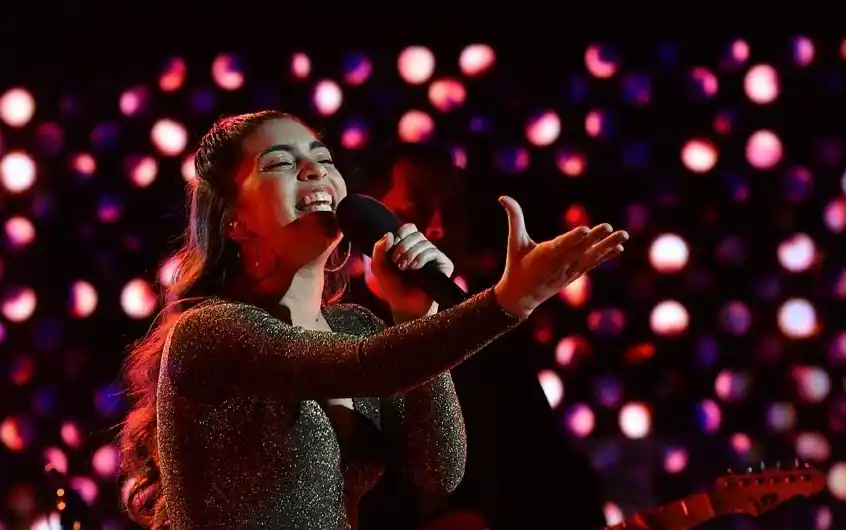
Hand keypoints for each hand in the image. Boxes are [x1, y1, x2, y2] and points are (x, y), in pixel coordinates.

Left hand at [371, 223, 454, 317]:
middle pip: (416, 233)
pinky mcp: (444, 265)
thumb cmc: (393, 287)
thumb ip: (379, 249)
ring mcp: (434, 257)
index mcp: (410, 246)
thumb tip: (390, 234)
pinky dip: (421, 257)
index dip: (401, 233)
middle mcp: (424, 249)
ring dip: (410, 253)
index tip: (392, 246)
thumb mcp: (379, 267)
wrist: (405, 306)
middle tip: (396, 261)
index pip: (409, 228)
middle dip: (403, 246)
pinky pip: (433, 252)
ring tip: (404, 268)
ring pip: (424, 242)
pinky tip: (414, 268)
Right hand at [493, 196, 627, 317]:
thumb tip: (502, 197)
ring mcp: (569, 272)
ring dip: (607, 246)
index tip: (585, 230)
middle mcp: (559, 265)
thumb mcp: (514, 242)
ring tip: (624, 235)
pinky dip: (605, 256)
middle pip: (580, 250)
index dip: (573, 239)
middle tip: (610, 227)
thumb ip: (514, 219)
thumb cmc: (516, 265)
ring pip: (591, 257)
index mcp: (543, 256)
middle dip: (596, 239)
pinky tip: (618, 248)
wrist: (521, 297)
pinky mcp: (575, 275)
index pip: (560, 246)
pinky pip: (592, 264)